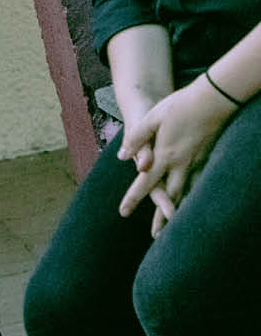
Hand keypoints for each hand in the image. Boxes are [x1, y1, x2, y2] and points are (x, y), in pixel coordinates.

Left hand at [117, 76, 237, 235]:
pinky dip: (195, 197)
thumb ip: (136, 138)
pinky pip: (200, 184)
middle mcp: (182, 164)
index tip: (123, 213)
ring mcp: (197, 162)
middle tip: (155, 237)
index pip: (145, 182)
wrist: (213, 99)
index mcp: (164, 155)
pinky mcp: (208, 159)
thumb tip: (122, 157)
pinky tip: (193, 204)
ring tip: (175, 227)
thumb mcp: (151, 118)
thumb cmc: (179, 105)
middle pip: (170, 196)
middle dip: (161, 217)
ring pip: (187, 193)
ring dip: (179, 210)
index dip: (133, 198)